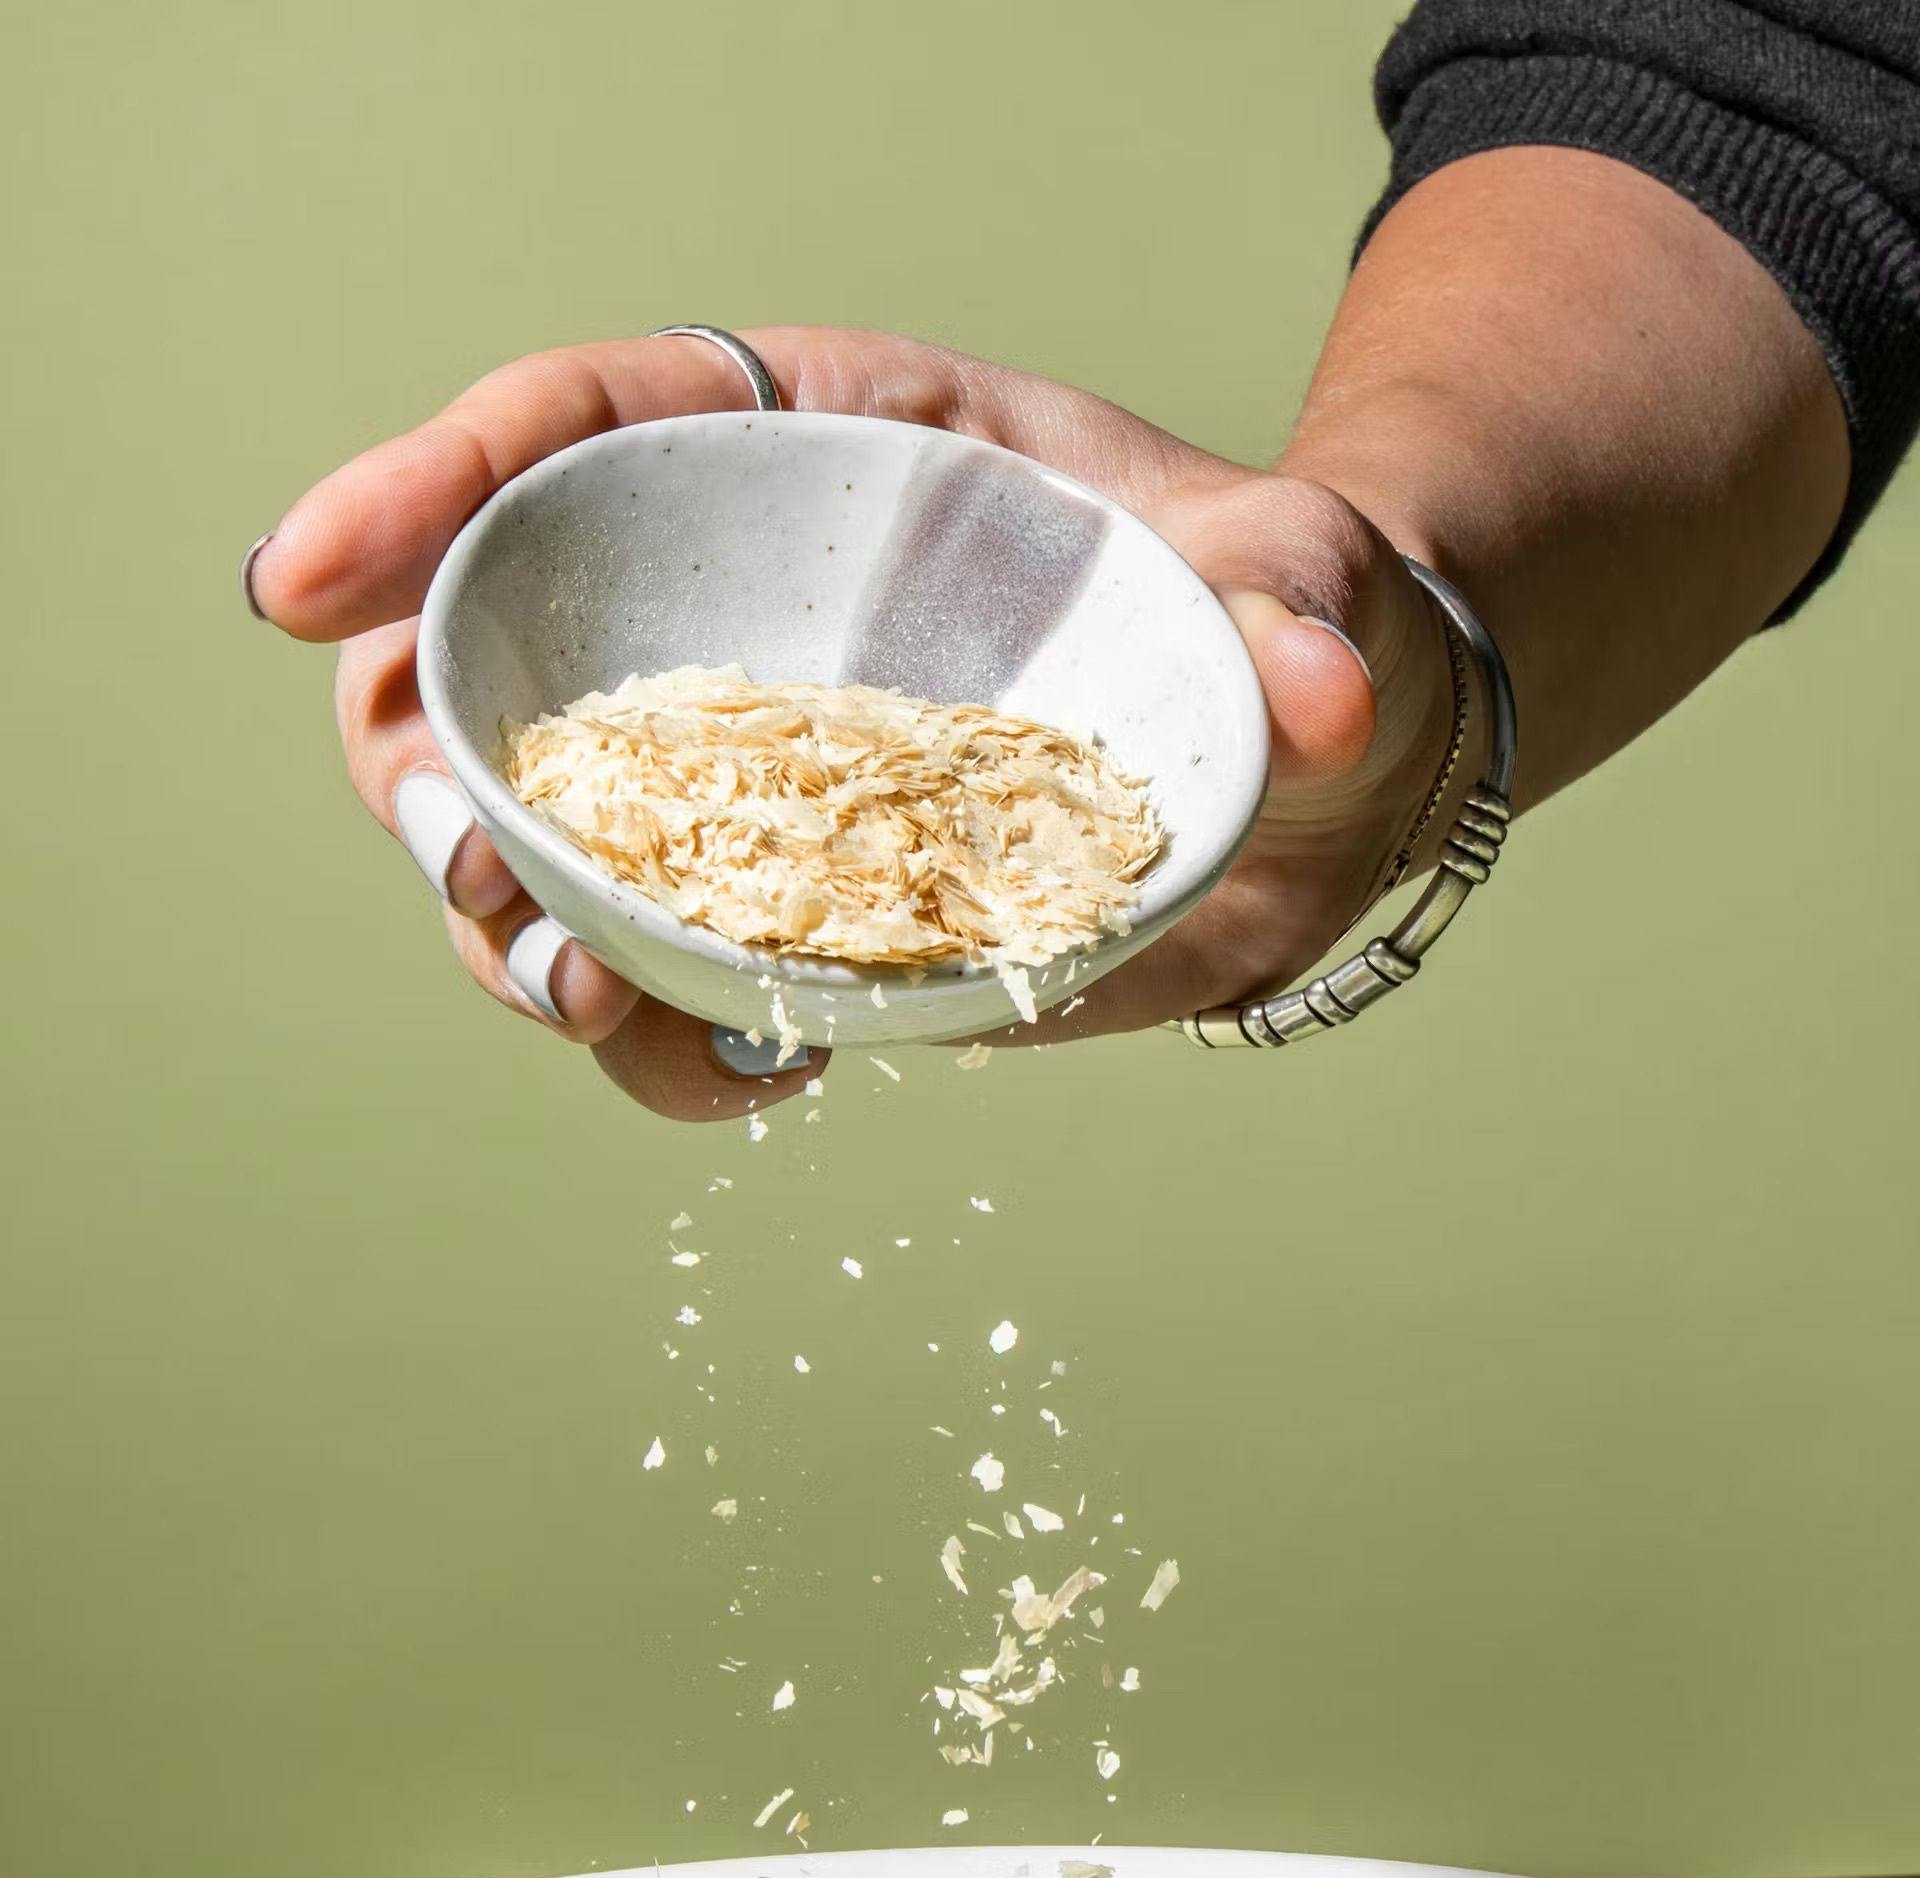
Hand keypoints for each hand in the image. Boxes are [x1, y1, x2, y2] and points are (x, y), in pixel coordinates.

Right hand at [249, 328, 1464, 1119]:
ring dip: (512, 927)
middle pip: (494, 646)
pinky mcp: (791, 905)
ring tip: (578, 988)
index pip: (578, 431)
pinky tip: (729, 1078)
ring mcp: (751, 771)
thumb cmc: (1281, 615)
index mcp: (819, 452)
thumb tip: (1306, 690)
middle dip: (426, 750)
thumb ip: (1297, 596)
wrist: (1307, 774)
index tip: (304, 575)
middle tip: (452, 849)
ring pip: (541, 836)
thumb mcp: (1300, 575)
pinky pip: (660, 979)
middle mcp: (744, 612)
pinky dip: (654, 1043)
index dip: (424, 488)